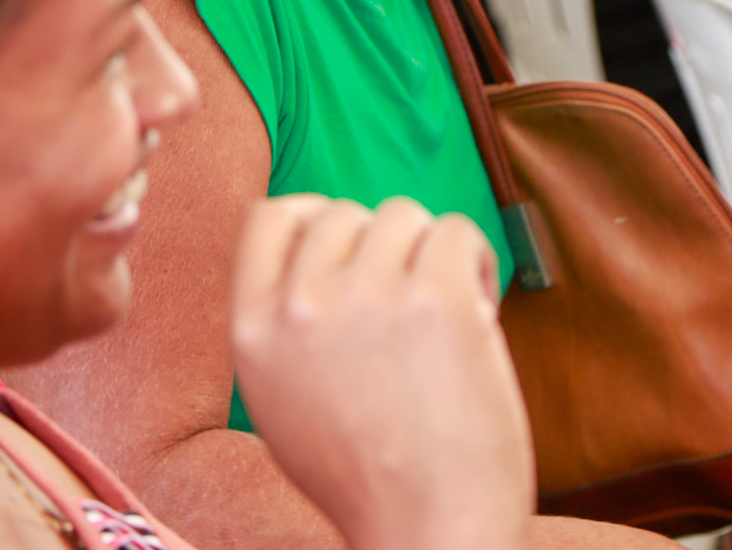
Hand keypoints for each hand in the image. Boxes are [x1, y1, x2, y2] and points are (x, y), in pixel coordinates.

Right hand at [232, 196, 534, 549]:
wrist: (429, 531)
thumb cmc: (367, 478)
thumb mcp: (280, 401)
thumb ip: (282, 325)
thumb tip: (313, 251)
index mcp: (252, 331)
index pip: (269, 217)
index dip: (314, 221)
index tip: (351, 249)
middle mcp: (301, 305)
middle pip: (344, 213)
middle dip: (382, 249)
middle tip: (408, 306)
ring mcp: (368, 296)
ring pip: (403, 217)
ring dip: (430, 256)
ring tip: (445, 316)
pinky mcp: (436, 298)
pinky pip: (456, 231)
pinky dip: (475, 262)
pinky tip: (479, 310)